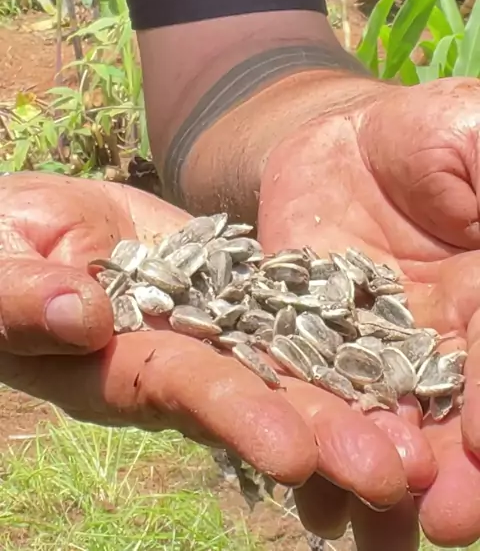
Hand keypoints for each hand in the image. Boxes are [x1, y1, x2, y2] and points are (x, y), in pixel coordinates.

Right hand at [0, 172, 431, 526]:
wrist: (39, 222)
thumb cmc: (2, 241)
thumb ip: (25, 297)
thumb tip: (82, 317)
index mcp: (113, 364)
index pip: (182, 392)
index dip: (237, 417)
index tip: (296, 456)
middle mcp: (173, 358)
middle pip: (254, 393)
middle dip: (320, 432)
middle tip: (395, 472)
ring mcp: (210, 324)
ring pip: (285, 359)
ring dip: (347, 396)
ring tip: (416, 433)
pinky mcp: (233, 287)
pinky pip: (288, 305)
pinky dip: (340, 330)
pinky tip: (396, 350)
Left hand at [258, 75, 479, 549]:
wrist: (348, 137)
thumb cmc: (437, 135)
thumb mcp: (478, 144)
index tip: (478, 452)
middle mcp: (445, 347)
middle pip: (455, 422)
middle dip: (454, 472)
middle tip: (444, 516)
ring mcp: (376, 353)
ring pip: (384, 422)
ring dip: (381, 467)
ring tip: (370, 495)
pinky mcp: (307, 343)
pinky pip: (306, 392)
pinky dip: (307, 433)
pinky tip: (304, 476)